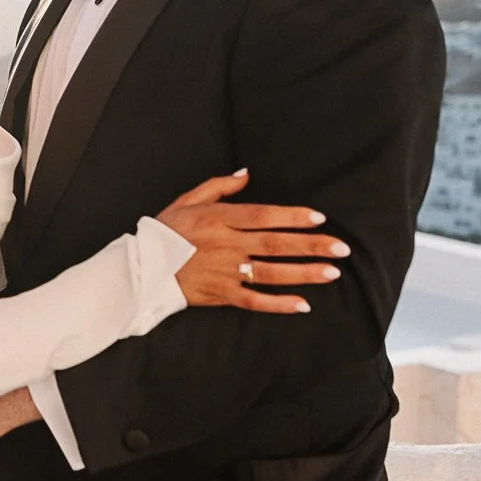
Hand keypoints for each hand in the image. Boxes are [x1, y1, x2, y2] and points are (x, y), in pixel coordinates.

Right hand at [157, 169, 349, 314]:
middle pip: (274, 244)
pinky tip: (302, 305)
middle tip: (341, 248)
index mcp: (218, 219)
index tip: (318, 217)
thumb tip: (246, 174)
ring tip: (332, 273)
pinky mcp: (221, 294)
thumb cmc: (165, 232)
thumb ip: (218, 187)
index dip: (291, 216)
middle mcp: (225, 245)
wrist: (140, 268)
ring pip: (270, 273)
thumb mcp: (186, 201)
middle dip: (310, 245)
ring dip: (302, 273)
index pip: (262, 215)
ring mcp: (224, 272)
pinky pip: (254, 300)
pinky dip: (277, 304)